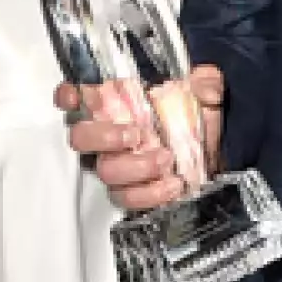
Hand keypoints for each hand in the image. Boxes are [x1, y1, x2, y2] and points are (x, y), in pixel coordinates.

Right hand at [53, 66, 226, 212]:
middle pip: (80, 138)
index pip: (77, 98)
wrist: (213, 158)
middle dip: (103, 136)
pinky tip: (172, 184)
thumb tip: (205, 85)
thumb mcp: (204, 95)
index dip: (68, 96)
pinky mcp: (132, 192)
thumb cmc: (196, 124)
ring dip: (135, 167)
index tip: (75, 95)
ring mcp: (118, 166)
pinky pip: (128, 198)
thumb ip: (205, 83)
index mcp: (117, 106)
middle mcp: (109, 137)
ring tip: (165, 159)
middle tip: (135, 135)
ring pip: (106, 171)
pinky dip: (150, 193)